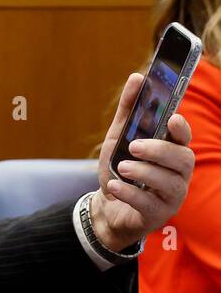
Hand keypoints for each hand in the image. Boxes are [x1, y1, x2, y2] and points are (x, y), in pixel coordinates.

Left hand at [91, 72, 192, 251]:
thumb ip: (129, 111)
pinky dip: (130, 193)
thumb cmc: (121, 168)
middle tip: (134, 146)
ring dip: (144, 172)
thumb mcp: (118, 137)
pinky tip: (114, 186)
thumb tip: (137, 77)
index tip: (171, 120)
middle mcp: (177, 174)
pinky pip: (149, 204)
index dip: (181, 129)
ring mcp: (171, 196)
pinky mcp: (158, 215)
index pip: (184, 138)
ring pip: (170, 183)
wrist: (108, 206)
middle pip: (183, 159)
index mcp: (171, 152)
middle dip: (159, 151)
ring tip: (122, 167)